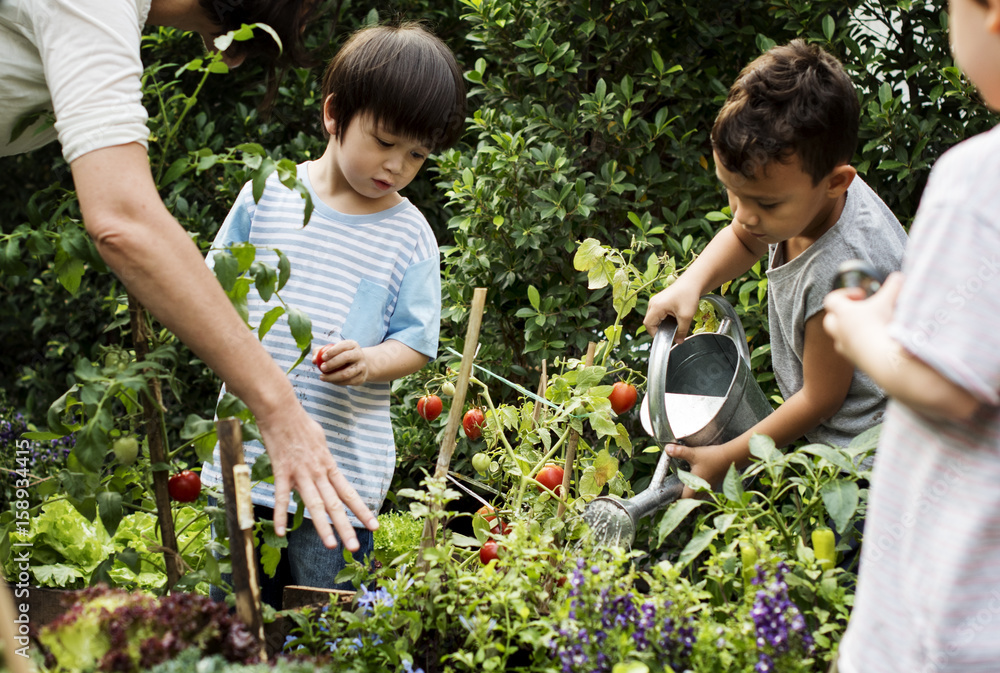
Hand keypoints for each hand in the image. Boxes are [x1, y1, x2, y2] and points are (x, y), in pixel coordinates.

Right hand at [257, 396, 377, 548]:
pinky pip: (282, 497)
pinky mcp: (282, 472)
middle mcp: (319, 473)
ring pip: (315, 505)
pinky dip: (281, 515)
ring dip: (323, 527)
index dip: (362, 511)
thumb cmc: (302, 425)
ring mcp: (301, 474)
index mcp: (329, 467)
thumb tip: (327, 469)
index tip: (374, 526)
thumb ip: (324, 461)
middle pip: (336, 505)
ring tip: (332, 545)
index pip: (349, 494)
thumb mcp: (321, 443)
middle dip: (347, 527)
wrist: (282, 412)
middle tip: (355, 547)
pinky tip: (281, 532)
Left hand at [315, 340, 369, 385]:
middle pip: (346, 358)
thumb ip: (320, 352)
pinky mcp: (361, 378)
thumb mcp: (332, 350)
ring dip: (332, 377)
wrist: (359, 365)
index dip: (332, 351)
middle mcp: (359, 354)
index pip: (342, 346)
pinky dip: (337, 382)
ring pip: (346, 373)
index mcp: (352, 344)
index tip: (322, 357)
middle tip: (321, 368)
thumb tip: (314, 360)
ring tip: (322, 377)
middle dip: (332, 363)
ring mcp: (362, 367)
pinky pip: (347, 382)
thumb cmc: (341, 356)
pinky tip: (330, 380)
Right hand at [643, 280, 700, 340]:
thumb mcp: (686, 316)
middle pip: (650, 322)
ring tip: (675, 323)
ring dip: (663, 323)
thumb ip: (682, 331)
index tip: (666, 337)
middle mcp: (653, 303)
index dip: (655, 334)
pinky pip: (658, 313)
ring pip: (655, 318)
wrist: (693, 281)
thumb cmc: (688, 295)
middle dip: (660, 329)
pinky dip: (665, 318)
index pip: (648, 325)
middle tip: (672, 332)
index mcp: (656, 306)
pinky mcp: (660, 300)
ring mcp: (656, 301)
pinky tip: (675, 317)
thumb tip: (679, 342)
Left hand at [665, 442, 737, 498]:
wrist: (732, 456)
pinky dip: (700, 489)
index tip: (670, 497)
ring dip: (692, 494)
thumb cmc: (713, 457)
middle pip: (691, 499)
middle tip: (676, 491)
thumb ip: (680, 452)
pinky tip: (698, 482)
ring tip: (685, 487)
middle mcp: (703, 489)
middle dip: (683, 497)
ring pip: (699, 496)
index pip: (684, 499)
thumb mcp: (694, 454)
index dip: (676, 500)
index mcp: (695, 485)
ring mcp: (710, 487)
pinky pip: (706, 491)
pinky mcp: (715, 483)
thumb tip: (667, 448)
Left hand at [823, 272, 903, 365]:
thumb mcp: (890, 301)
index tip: (862, 295)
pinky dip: (858, 345)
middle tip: (862, 312)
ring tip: (869, 327)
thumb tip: (899, 276)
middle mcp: (839, 330)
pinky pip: (849, 351)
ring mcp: (844, 347)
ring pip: (839, 336)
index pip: (831, 300)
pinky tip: (875, 343)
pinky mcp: (853, 360)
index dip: (844, 294)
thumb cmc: (883, 327)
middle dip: (843, 314)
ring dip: (849, 330)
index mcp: (843, 314)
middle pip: (830, 319)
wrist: (884, 360)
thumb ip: (894, 286)